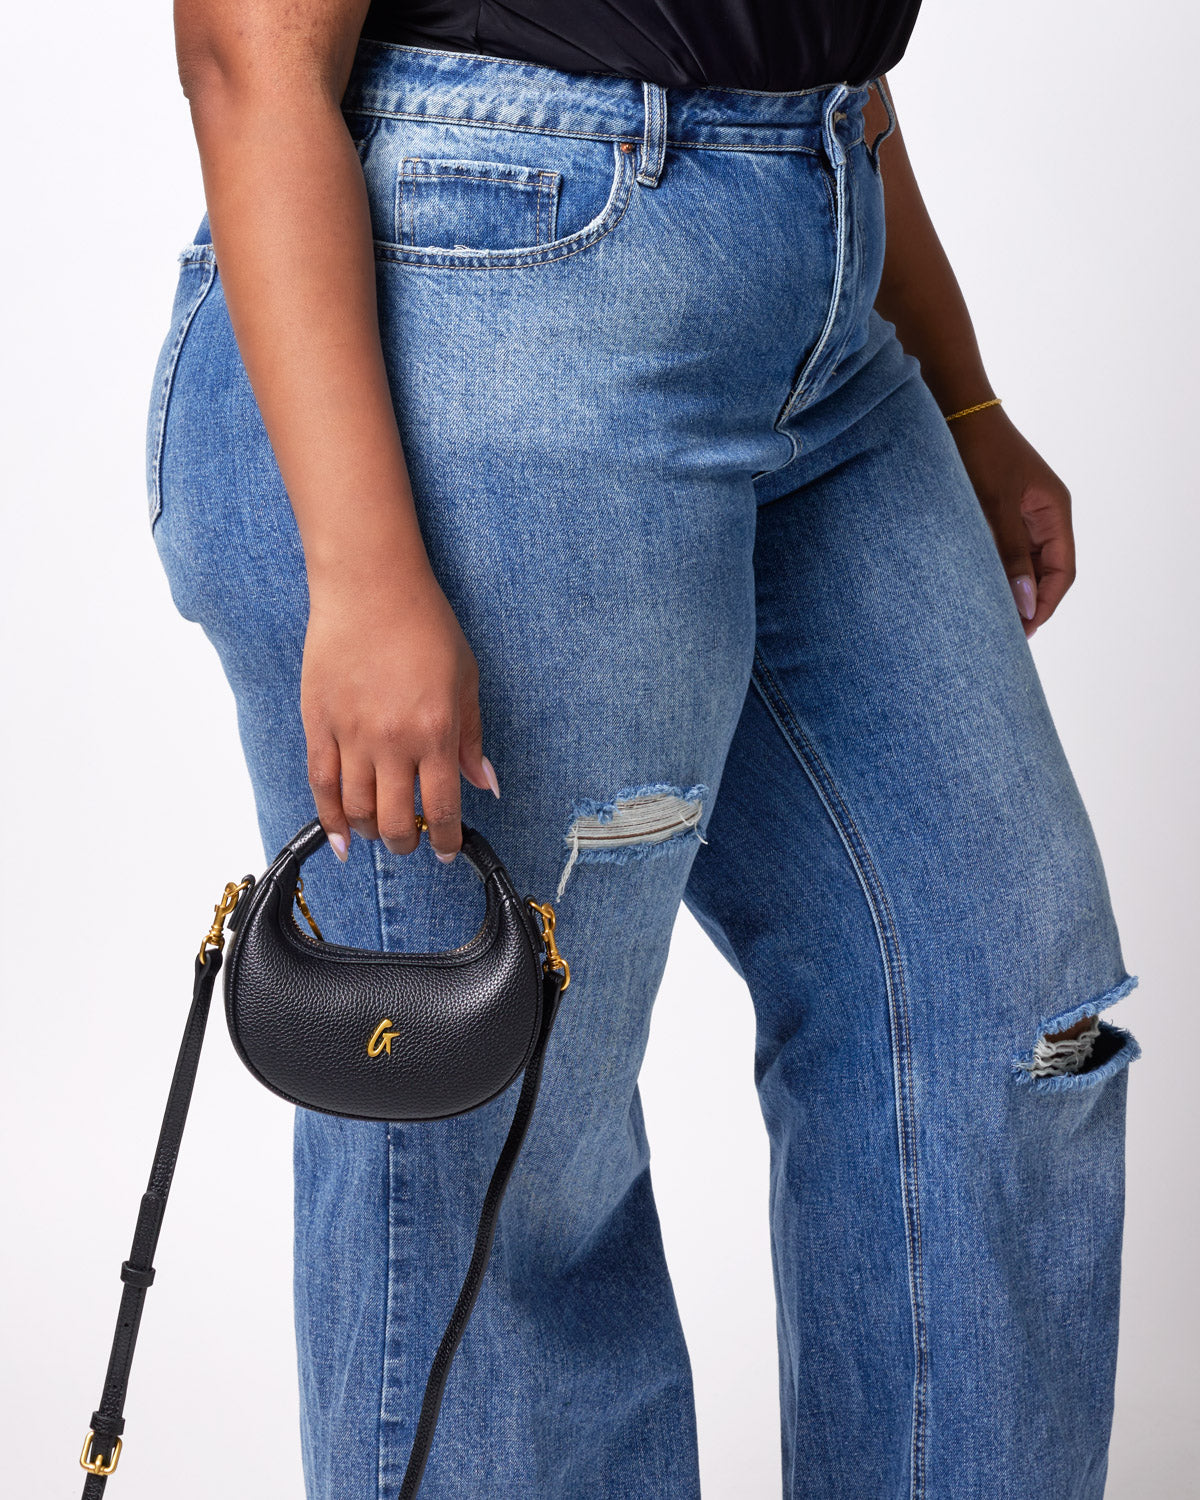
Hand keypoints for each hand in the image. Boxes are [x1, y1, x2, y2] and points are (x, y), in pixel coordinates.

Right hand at [301, 566, 499, 863]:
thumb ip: (471, 738)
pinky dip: (330, 819)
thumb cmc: (424, 625)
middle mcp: (393, 740)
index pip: (442, 807)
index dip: (446, 839)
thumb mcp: (465, 679)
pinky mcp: (319, 723)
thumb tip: (484, 784)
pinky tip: (341, 838)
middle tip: (413, 841)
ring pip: (356, 809)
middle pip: (395, 819)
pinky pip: (322, 784)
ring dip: (371, 833)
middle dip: (407, 842)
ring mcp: (352, 734)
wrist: (370, 586)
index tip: (447, 850)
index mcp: (435, 732)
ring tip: (380, 832)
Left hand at [948, 404, 1075, 637]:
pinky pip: (1003, 549)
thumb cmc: (977, 449)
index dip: (1045, 604)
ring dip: (1010, 589)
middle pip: (1046, 571)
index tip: (1023, 630)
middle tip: (1002, 634)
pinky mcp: (996, 510)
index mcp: (1054, 510)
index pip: (1063, 571)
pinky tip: (973, 588)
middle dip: (1028, 603)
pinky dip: (994, 570)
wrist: (952, 408)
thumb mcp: (994, 505)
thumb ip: (1010, 554)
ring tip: (987, 617)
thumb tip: (1025, 604)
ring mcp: (1020, 512)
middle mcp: (1042, 513)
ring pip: (1023, 562)